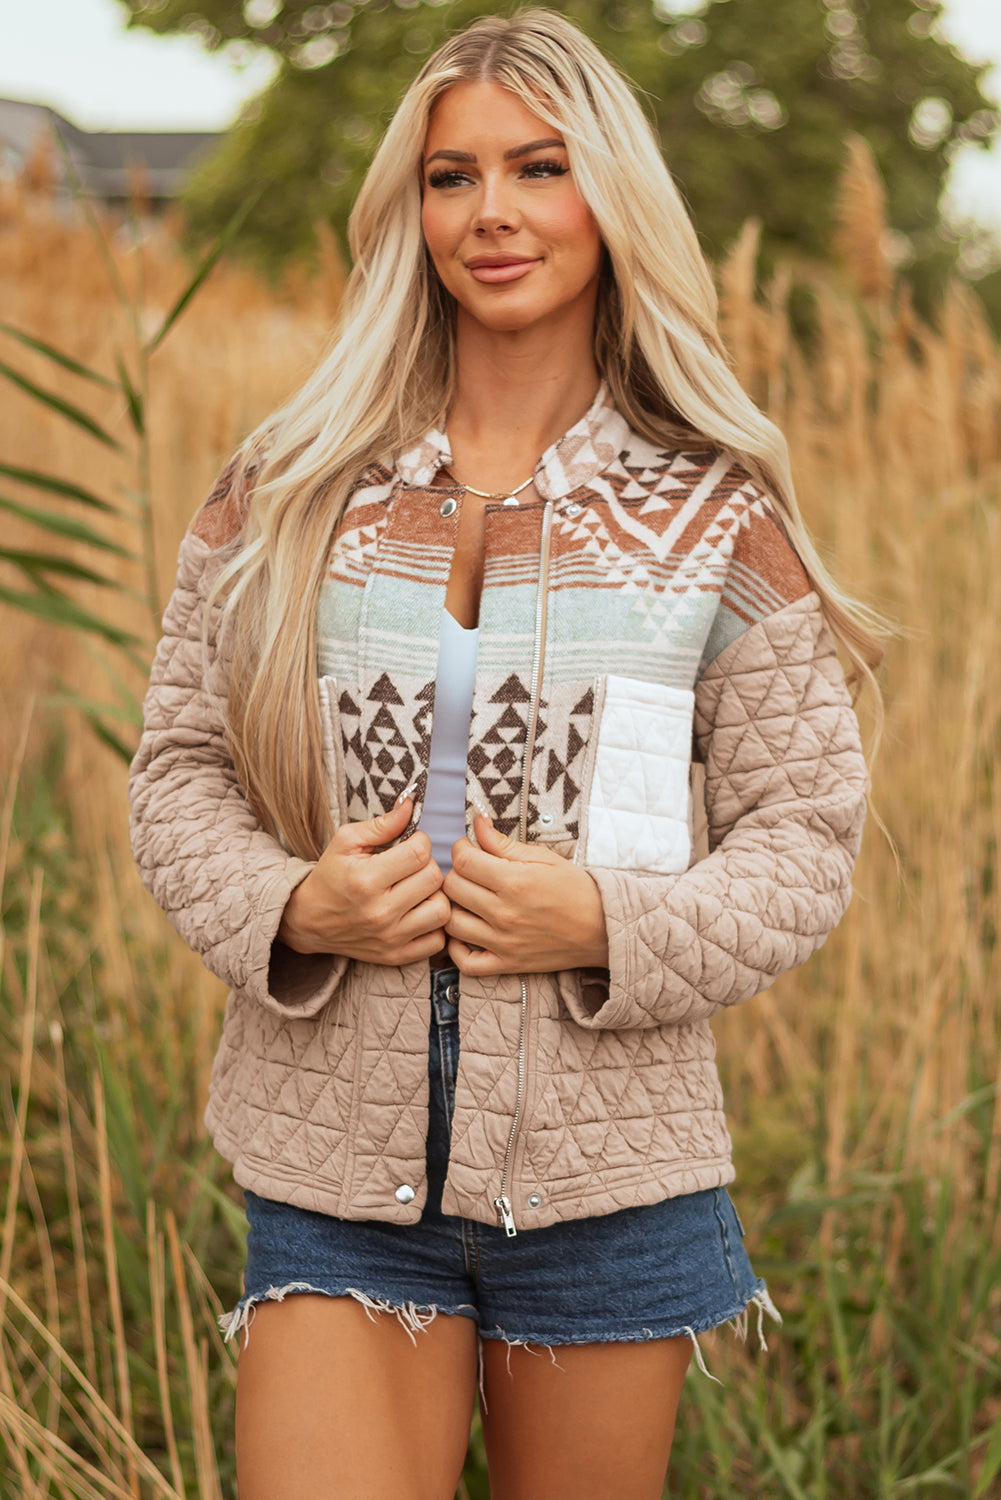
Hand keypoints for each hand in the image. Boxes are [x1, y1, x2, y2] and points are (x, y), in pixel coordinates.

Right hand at [278, 797, 448, 964]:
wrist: (308, 919)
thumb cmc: (331, 875)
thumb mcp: (346, 841)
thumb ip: (383, 824)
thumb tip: (411, 804)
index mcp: (366, 879)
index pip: (419, 853)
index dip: (421, 841)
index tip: (412, 843)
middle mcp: (380, 912)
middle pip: (434, 879)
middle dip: (428, 865)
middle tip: (414, 866)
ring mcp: (390, 937)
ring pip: (442, 911)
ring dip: (436, 895)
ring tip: (420, 889)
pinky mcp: (396, 956)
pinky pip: (437, 941)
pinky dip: (435, 926)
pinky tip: (421, 912)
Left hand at [443, 812, 608, 975]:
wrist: (602, 928)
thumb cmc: (575, 889)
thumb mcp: (544, 858)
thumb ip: (505, 843)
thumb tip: (477, 824)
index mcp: (514, 881)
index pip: (463, 860)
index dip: (461, 848)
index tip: (469, 848)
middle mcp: (504, 913)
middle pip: (452, 888)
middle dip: (456, 873)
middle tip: (470, 872)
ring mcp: (503, 942)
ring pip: (451, 923)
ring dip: (454, 907)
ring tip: (467, 899)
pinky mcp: (507, 964)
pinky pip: (465, 963)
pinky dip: (457, 949)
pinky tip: (465, 933)